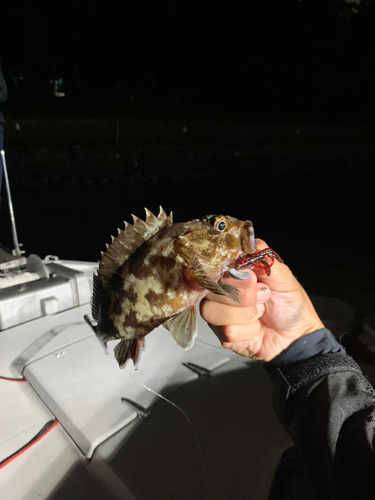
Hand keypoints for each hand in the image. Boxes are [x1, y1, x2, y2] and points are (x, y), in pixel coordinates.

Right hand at [200, 239, 323, 360]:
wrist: (298, 334)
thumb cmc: (289, 302)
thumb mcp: (281, 274)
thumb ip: (263, 255)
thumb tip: (248, 243)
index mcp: (231, 274)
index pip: (214, 267)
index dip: (232, 275)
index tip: (253, 279)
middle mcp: (220, 292)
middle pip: (211, 290)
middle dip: (243, 295)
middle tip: (264, 296)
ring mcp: (219, 315)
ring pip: (213, 311)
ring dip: (245, 314)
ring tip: (260, 312)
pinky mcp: (223, 336)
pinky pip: (226, 331)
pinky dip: (249, 330)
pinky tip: (257, 328)